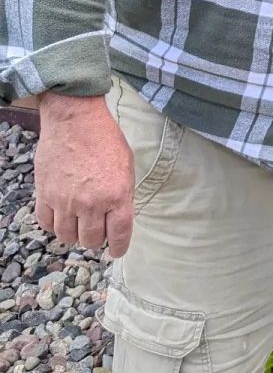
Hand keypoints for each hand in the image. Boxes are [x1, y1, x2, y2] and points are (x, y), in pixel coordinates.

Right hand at [34, 93, 134, 255]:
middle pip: (91, 240)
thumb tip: (118, 218)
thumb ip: (123, 195)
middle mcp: (91, 203)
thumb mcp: (127, 166)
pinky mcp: (45, 195)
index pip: (119, 235)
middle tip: (98, 229)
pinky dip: (54, 224)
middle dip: (97, 238)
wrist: (75, 121)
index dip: (119, 247)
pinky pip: (46, 224)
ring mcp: (66, 201)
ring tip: (80, 223)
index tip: (117, 251)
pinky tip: (61, 216)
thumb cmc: (106, 139)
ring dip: (75, 233)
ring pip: (68, 236)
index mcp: (117, 195)